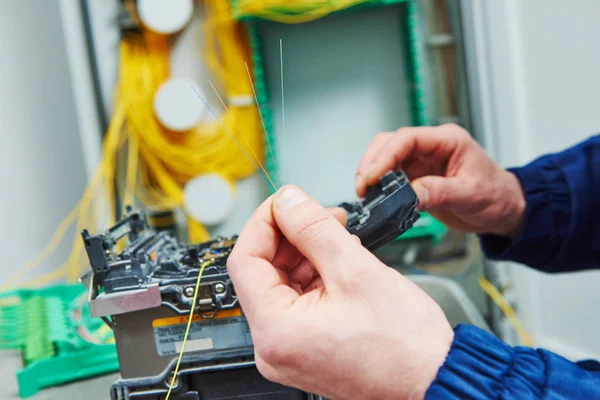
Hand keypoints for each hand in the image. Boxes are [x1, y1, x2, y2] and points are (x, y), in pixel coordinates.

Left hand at [227, 185, 453, 399]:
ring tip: (338, 238)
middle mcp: (274, 347)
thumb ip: (314, 228)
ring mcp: (289, 349)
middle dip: (291, 236)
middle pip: (262, 271)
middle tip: (322, 215)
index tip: (285, 201)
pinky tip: (338, 261)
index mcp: (277, 332)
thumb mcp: (357, 270)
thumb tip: (288, 201)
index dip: (264, 222)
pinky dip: (315, 274)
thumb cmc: (405, 345)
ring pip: (281, 283)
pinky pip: (297, 299)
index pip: (244, 261)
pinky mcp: (305, 346)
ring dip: (305, 253)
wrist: (434, 379)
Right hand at [355, 124, 525, 237]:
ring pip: (386, 158)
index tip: (372, 176)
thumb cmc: (496, 196)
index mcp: (448, 141)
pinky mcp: (416, 177)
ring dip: (371, 174)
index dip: (385, 156)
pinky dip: (379, 187)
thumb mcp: (470, 195)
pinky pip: (390, 177)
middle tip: (363, 187)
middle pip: (389, 144)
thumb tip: (410, 195)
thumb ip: (439, 193)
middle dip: (372, 163)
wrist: (504, 210)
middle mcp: (431, 147)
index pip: (407, 139)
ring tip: (365, 194)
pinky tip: (375, 199)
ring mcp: (422, 161)